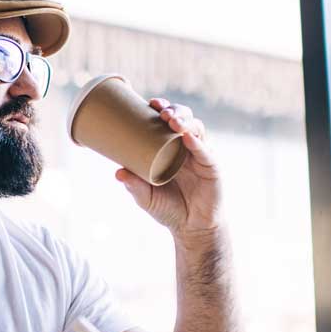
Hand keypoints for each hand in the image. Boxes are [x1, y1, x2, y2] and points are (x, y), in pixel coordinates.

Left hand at [115, 98, 222, 244]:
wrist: (191, 229)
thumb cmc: (167, 209)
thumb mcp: (145, 197)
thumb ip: (134, 186)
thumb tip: (117, 172)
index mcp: (170, 148)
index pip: (167, 122)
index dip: (160, 109)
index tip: (149, 102)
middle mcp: (187, 147)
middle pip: (184, 119)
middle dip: (173, 110)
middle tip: (160, 111)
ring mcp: (201, 155)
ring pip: (196, 129)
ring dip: (184, 121)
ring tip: (171, 120)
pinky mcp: (212, 167)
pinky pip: (205, 151)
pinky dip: (197, 142)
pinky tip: (187, 137)